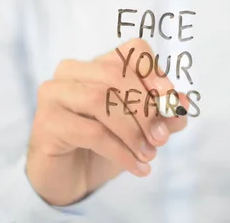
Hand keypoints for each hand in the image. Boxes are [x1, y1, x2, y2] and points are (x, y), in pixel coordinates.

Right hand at [26, 38, 188, 205]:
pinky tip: (135, 166)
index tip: (170, 102)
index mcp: (97, 64)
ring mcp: (53, 94)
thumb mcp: (141, 130)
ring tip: (149, 154)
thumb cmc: (104, 146)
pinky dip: (120, 151)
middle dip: (145, 108)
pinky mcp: (46, 123)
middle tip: (161, 138)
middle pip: (115, 75)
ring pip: (100, 99)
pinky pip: (90, 131)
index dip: (154, 72)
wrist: (69, 178)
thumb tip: (183, 104)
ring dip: (132, 131)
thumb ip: (162, 115)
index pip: (132, 50)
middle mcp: (71, 72)